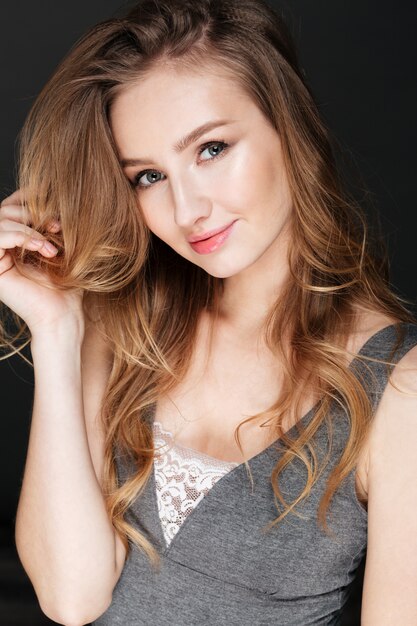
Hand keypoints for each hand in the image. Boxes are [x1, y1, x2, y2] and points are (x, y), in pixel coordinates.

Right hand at [0, 190, 83, 336]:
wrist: (63, 315)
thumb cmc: (68, 285)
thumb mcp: (63, 245)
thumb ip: (54, 221)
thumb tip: (55, 190)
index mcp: (15, 240)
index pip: (15, 204)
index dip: (34, 197)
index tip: (59, 207)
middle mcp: (1, 247)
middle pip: (7, 208)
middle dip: (34, 211)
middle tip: (60, 227)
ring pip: (2, 218)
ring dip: (31, 225)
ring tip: (53, 243)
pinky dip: (23, 236)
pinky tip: (44, 248)